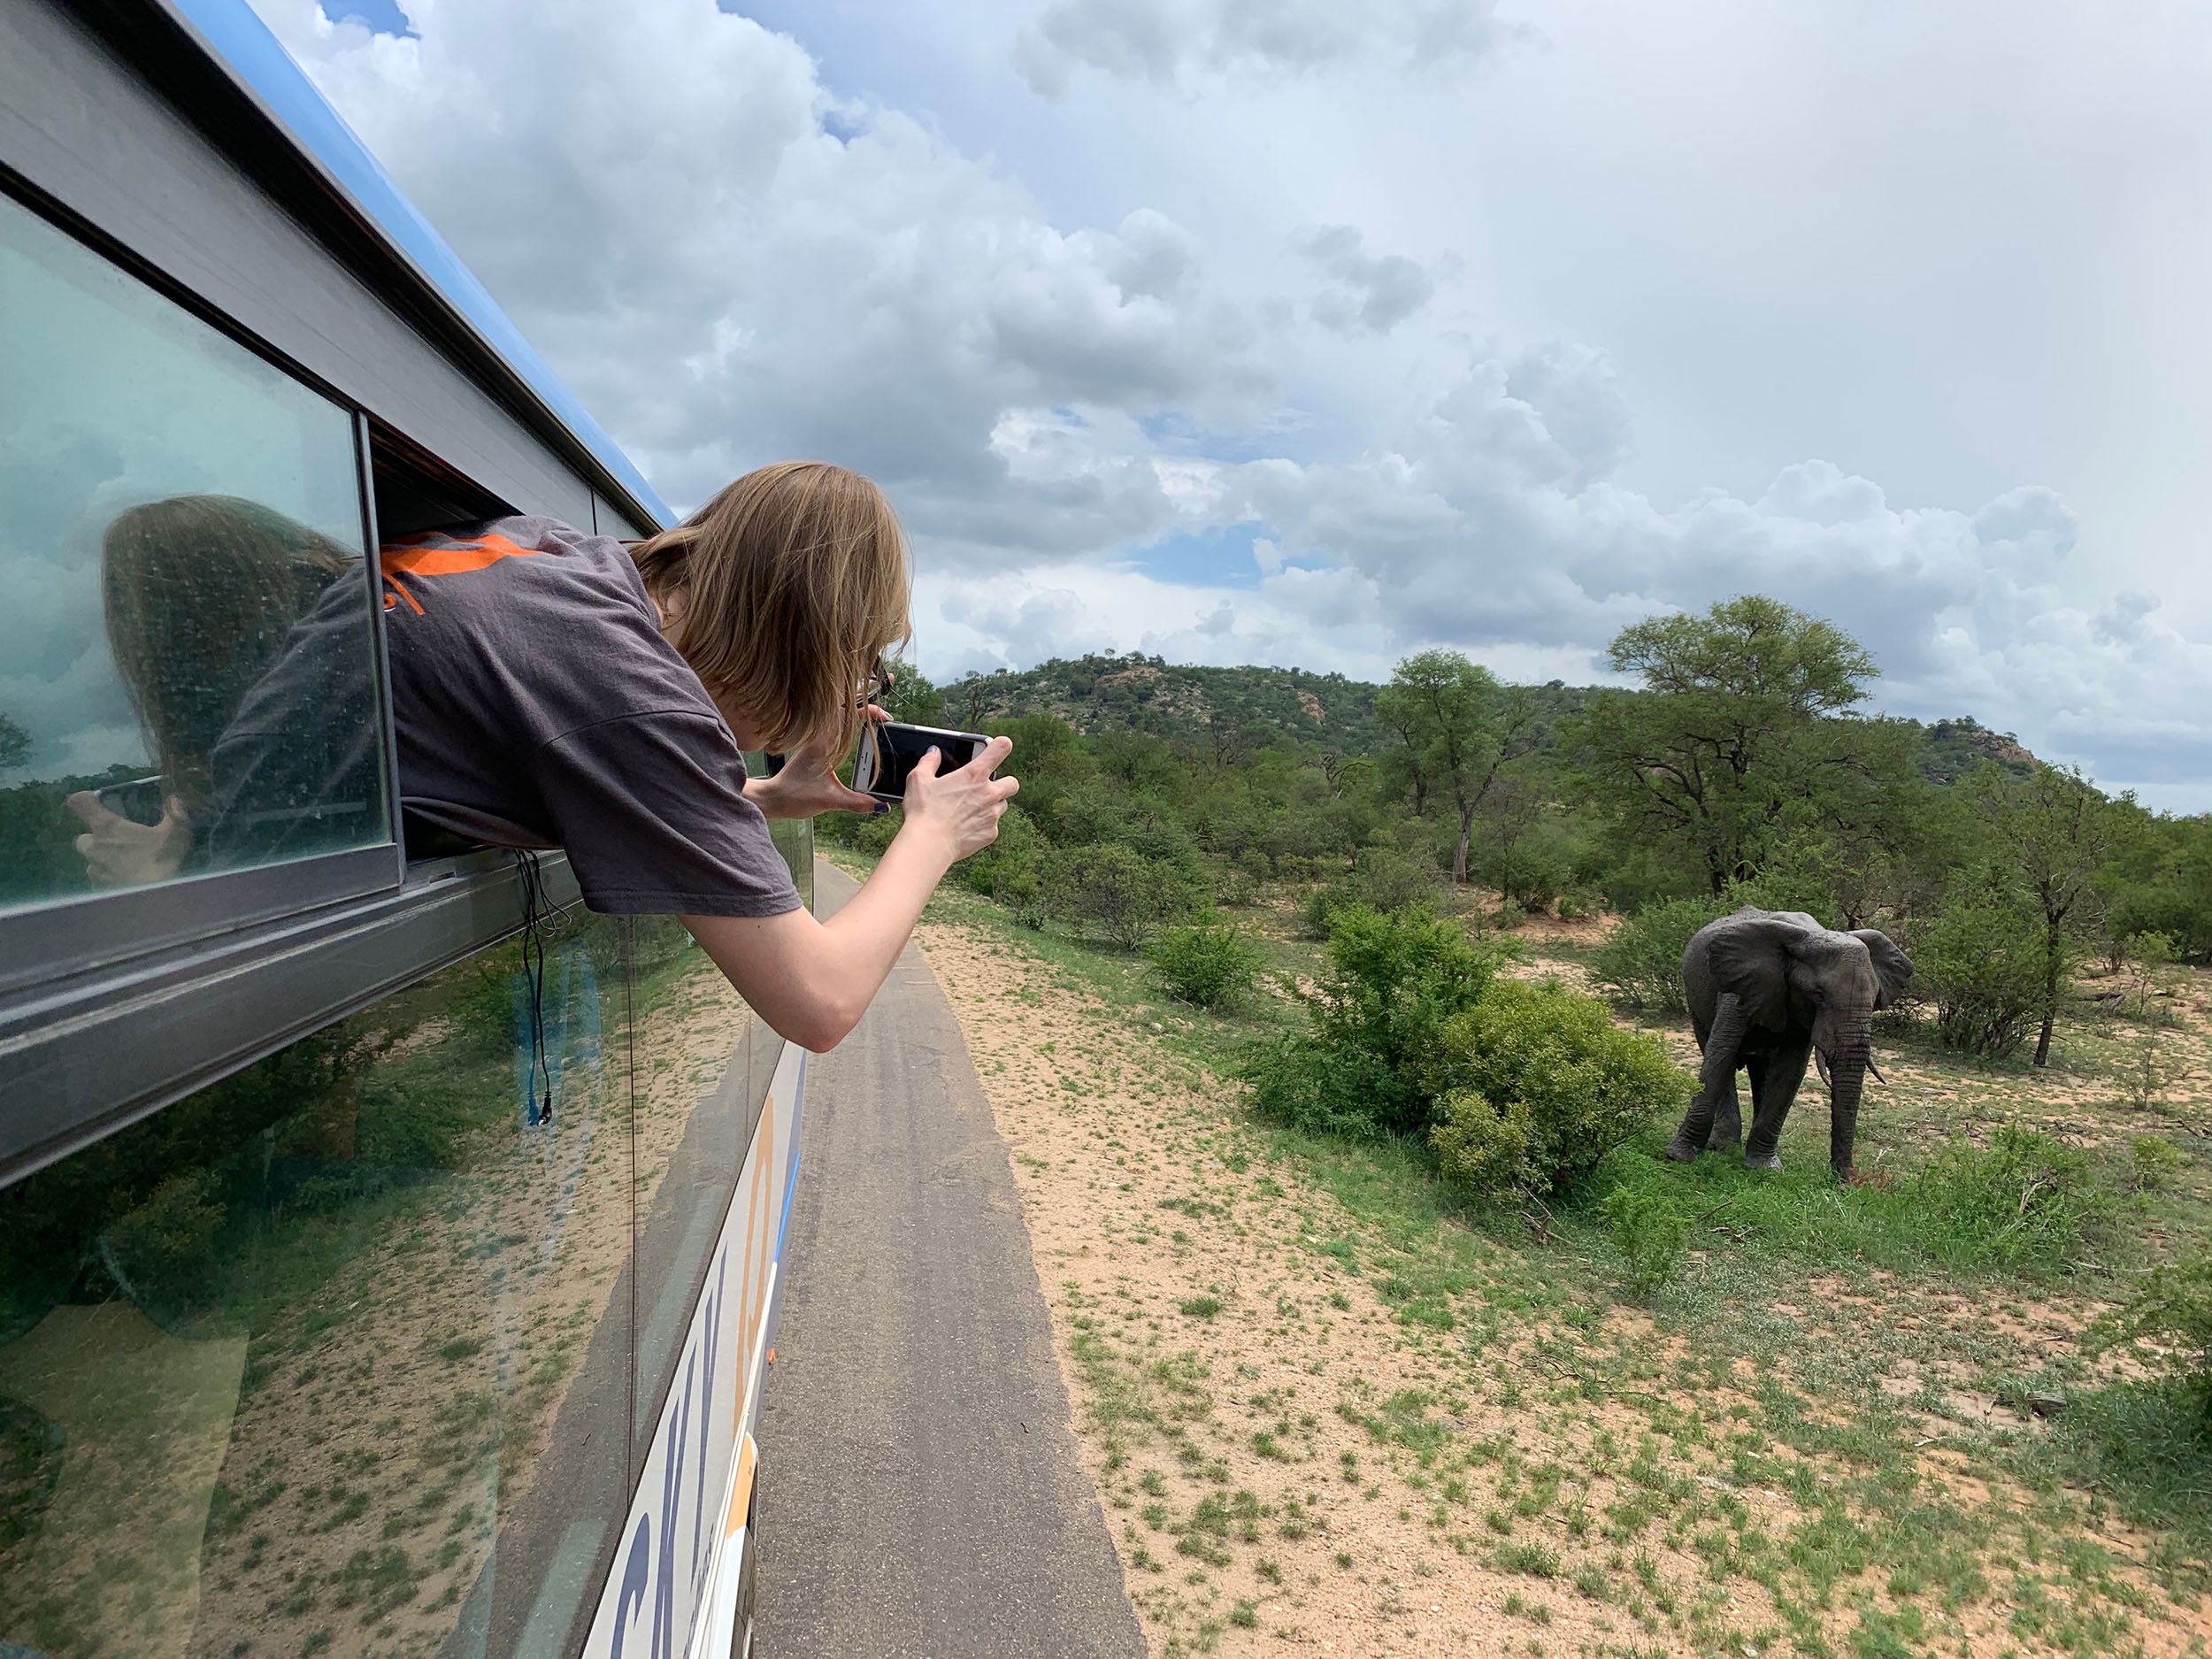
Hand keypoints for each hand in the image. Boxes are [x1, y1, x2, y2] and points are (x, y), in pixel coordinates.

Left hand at [66, 790, 190, 885]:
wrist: (156, 899)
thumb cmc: (162, 860)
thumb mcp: (176, 832)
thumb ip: (175, 813)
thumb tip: (175, 798)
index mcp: (107, 827)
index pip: (79, 803)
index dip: (84, 800)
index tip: (95, 802)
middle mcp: (93, 846)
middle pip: (83, 837)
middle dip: (96, 839)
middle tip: (119, 842)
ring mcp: (94, 869)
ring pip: (92, 860)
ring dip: (104, 860)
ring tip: (127, 865)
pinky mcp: (98, 888)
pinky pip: (100, 879)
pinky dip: (110, 878)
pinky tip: (128, 881)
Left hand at [744, 709, 885, 820]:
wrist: (773, 798)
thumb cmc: (793, 796)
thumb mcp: (830, 801)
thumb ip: (858, 803)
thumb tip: (882, 805)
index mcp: (823, 743)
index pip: (848, 715)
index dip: (869, 711)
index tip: (885, 718)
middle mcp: (820, 736)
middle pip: (846, 708)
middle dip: (867, 704)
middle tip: (886, 709)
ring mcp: (817, 739)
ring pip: (839, 715)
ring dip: (857, 711)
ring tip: (878, 717)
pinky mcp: (816, 746)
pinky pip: (835, 726)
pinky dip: (849, 722)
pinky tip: (860, 730)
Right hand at [899, 735, 1017, 862]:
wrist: (929, 844)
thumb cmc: (923, 811)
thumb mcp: (918, 779)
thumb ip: (928, 762)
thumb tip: (933, 753)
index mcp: (974, 774)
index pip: (1000, 749)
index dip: (1001, 745)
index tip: (1000, 746)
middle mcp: (989, 793)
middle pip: (1012, 783)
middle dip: (1004, 783)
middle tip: (987, 788)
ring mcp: (993, 814)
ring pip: (1003, 805)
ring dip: (992, 805)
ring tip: (972, 810)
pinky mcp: (991, 833)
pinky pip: (993, 826)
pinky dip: (984, 825)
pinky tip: (966, 827)